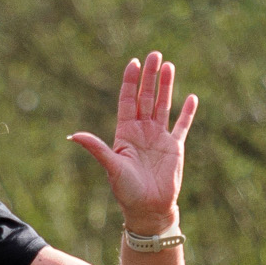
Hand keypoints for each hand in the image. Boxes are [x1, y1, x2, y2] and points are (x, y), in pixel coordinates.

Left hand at [69, 52, 197, 234]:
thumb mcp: (111, 167)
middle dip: (150, 76)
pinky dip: (187, 112)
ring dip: (167, 86)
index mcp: (125, 133)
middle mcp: (142, 132)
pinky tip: (191, 97)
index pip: (128, 101)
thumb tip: (74, 136)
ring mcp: (159, 138)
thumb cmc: (127, 191)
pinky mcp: (175, 147)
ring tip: (169, 65)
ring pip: (164, 105)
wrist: (148, 209)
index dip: (130, 82)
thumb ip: (96, 148)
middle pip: (146, 97)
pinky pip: (182, 126)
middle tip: (154, 55)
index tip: (133, 62)